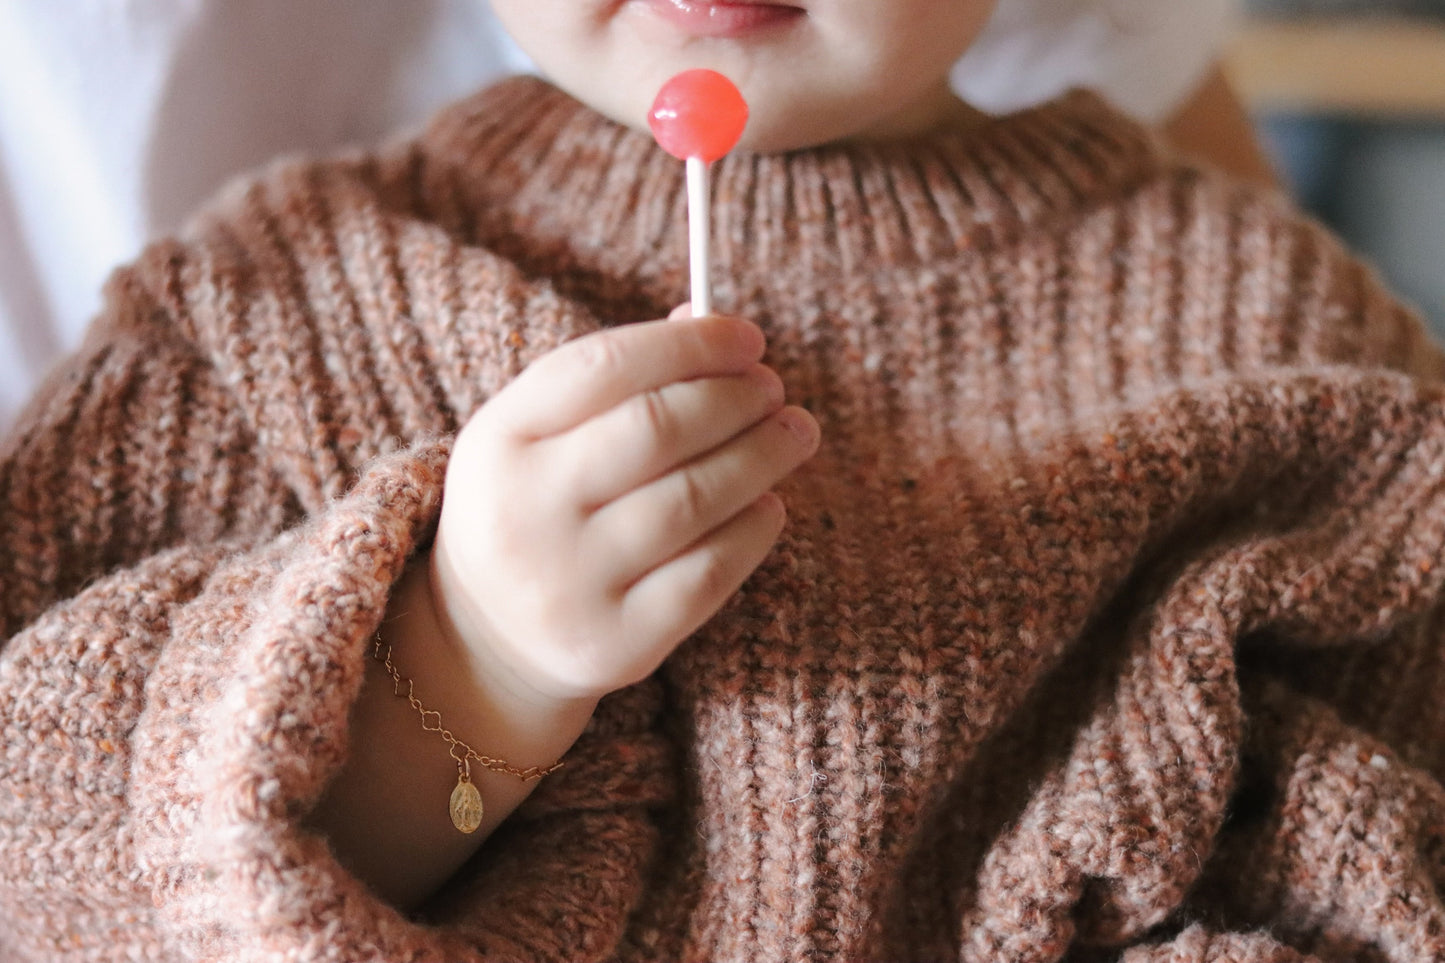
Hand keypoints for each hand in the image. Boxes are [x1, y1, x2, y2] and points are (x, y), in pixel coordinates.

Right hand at [431, 310, 818, 703]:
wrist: (489, 641)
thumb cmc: (538, 507)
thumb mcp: (542, 435)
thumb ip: (618, 378)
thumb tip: (713, 325)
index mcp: (500, 441)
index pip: (605, 367)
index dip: (691, 345)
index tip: (749, 338)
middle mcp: (525, 512)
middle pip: (658, 429)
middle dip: (735, 398)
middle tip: (775, 390)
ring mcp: (569, 584)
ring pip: (694, 500)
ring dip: (763, 455)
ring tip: (795, 434)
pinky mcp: (617, 641)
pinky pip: (710, 572)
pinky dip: (754, 529)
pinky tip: (768, 504)